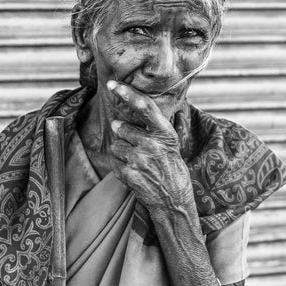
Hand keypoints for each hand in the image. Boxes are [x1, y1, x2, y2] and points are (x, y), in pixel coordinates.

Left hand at [106, 81, 193, 212]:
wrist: (174, 201)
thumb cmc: (172, 169)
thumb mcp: (170, 144)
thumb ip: (151, 129)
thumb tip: (117, 120)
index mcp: (165, 134)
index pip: (144, 107)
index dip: (127, 93)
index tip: (112, 84)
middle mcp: (153, 144)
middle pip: (122, 128)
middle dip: (123, 135)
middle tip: (138, 147)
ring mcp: (140, 160)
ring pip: (116, 145)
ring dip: (121, 152)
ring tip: (137, 162)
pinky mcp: (130, 175)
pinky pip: (113, 162)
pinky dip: (120, 166)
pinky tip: (134, 172)